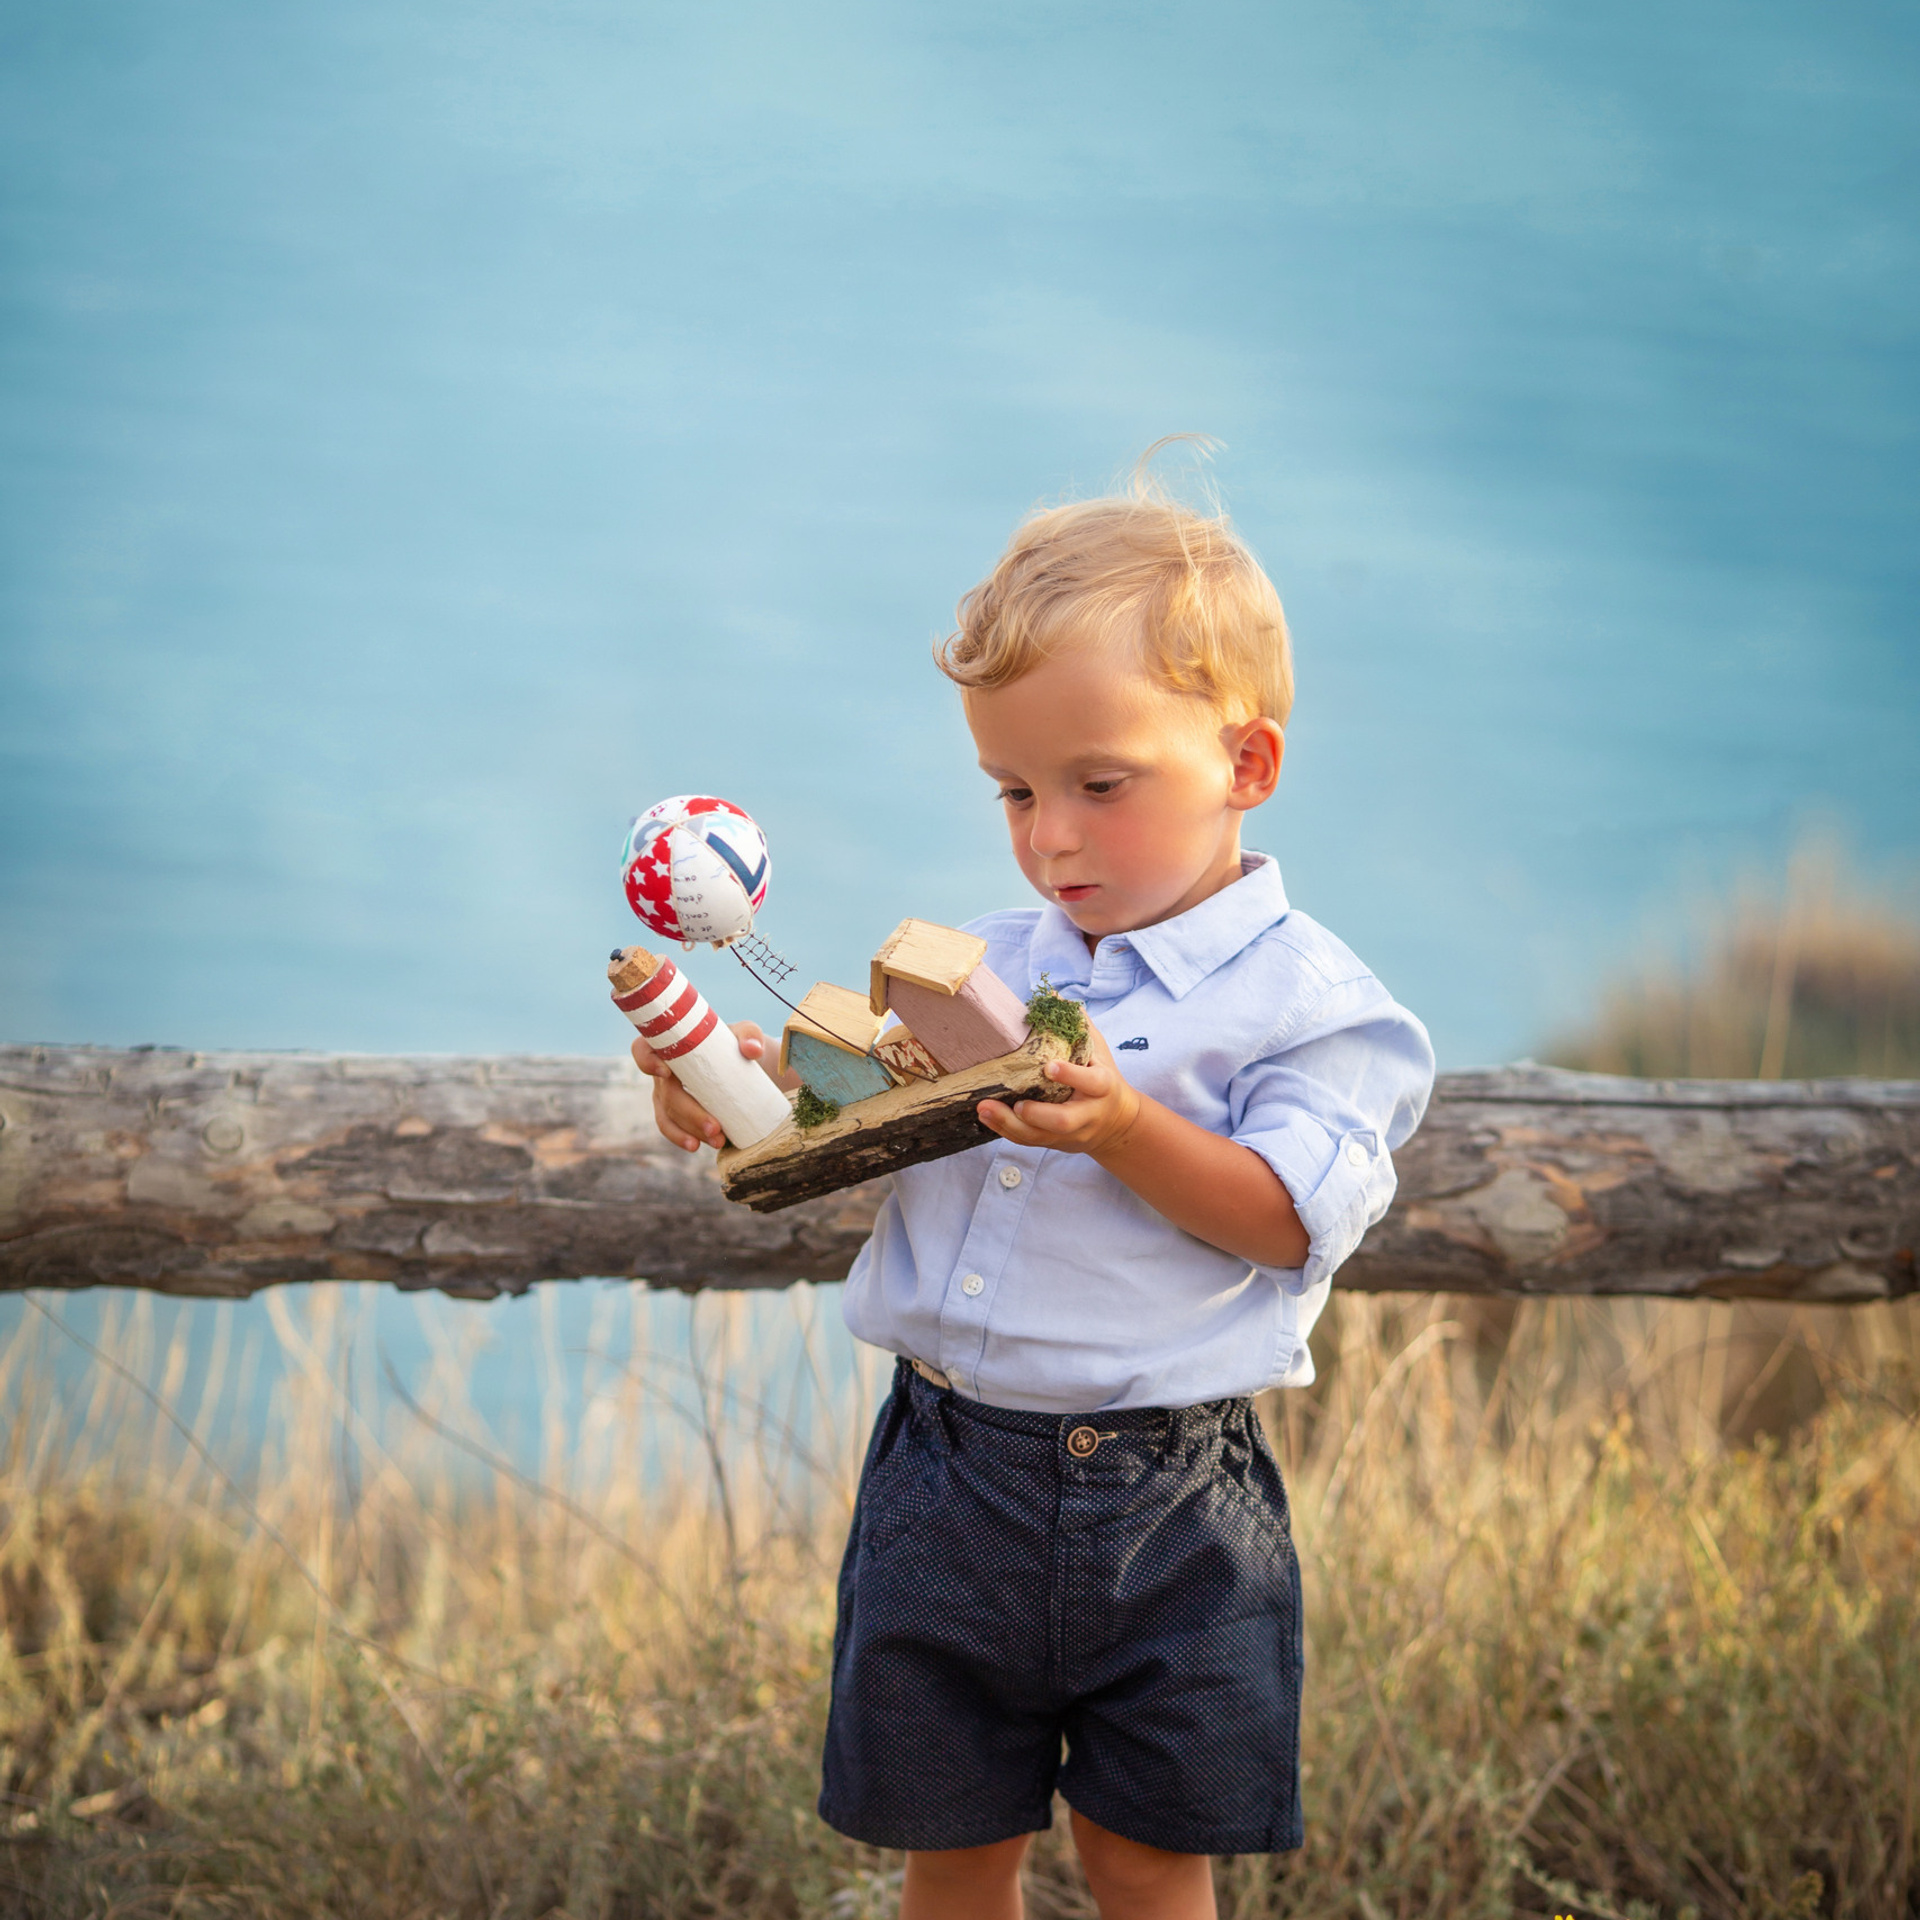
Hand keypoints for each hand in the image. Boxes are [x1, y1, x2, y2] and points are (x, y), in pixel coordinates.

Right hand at [632, 1020, 776, 1151]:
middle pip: (666, 1092)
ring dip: (690, 1129)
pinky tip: (696, 1146)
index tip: (666, 1073)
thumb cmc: (738, 1045)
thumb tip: (752, 1050)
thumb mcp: (747, 1034)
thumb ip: (750, 1036)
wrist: (746, 1067)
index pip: (643, 1048)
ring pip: (668, 1114)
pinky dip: (681, 1137)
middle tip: (716, 1127)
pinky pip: (670, 1126)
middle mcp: (663, 1069)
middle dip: (689, 1112)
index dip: (647, 1060)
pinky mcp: (675, 1111)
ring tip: (717, 1140)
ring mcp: (666, 1092)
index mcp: (673, 1045)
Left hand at [976, 1023, 1141, 1156]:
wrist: (1116, 1123)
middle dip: (1037, 1114)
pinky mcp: (1054, 1143)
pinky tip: (986, 1117)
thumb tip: (1052, 995)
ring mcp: (1070, 1133)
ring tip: (984, 1108)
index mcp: (1103, 1087)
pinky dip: (1006, 1130)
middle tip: (1015, 1103)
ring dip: (1010, 1124)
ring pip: (1040, 1137)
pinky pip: (1029, 1141)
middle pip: (1064, 1121)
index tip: (1048, 1067)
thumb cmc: (1102, 1078)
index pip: (1091, 1082)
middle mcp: (1087, 1114)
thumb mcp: (1098, 1050)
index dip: (1071, 1075)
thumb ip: (1078, 1025)